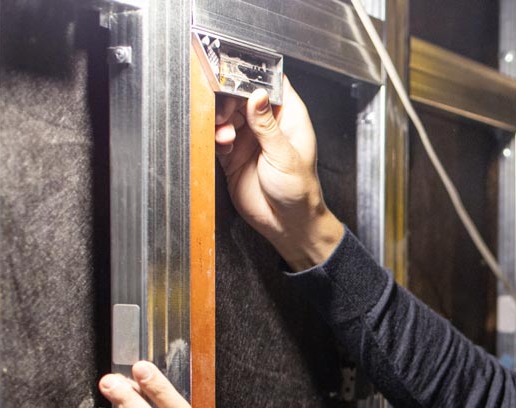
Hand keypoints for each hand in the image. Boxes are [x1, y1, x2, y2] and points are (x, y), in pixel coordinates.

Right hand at [215, 76, 343, 270]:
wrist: (288, 224)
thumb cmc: (300, 192)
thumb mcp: (285, 156)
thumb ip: (268, 126)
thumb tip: (258, 95)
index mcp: (289, 118)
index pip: (272, 84)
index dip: (255, 76)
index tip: (237, 74)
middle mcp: (268, 125)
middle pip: (242, 95)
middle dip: (229, 98)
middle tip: (225, 109)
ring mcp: (249, 139)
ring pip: (226, 114)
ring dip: (220, 118)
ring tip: (225, 132)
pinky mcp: (233, 156)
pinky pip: (218, 137)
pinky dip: (216, 136)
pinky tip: (223, 143)